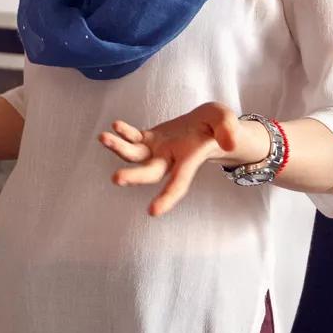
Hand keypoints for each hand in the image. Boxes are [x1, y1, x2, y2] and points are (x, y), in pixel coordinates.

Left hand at [100, 101, 263, 216]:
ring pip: (135, 155)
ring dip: (119, 148)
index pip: (178, 183)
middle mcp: (170, 161)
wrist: (208, 125)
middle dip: (134, 176)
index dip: (167, 197)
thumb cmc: (219, 125)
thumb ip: (228, 129)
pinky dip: (124, 133)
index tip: (152, 212)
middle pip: (150, 173)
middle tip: (116, 179)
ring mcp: (158, 151)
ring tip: (103, 138)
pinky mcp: (150, 140)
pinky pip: (134, 139)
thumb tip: (229, 142)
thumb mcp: (228, 121)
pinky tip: (115, 126)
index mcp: (189, 161)